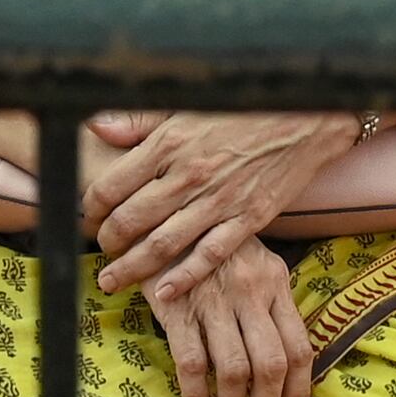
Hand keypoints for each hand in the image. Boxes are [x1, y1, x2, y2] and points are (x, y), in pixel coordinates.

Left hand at [85, 106, 370, 302]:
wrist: (308, 114)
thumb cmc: (244, 105)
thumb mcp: (188, 103)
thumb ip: (141, 119)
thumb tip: (97, 125)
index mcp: (169, 143)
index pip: (111, 184)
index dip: (91, 205)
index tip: (87, 214)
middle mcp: (188, 175)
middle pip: (130, 220)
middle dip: (106, 241)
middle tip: (98, 251)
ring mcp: (218, 200)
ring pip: (162, 244)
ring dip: (131, 268)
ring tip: (111, 282)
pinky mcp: (248, 219)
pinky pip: (209, 256)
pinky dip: (183, 278)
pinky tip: (163, 293)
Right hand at [141, 231, 316, 396]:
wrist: (157, 217)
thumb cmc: (207, 247)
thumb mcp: (252, 263)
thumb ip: (269, 302)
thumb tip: (283, 362)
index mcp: (276, 281)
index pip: (300, 347)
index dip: (299, 393)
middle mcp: (251, 291)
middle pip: (272, 365)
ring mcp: (214, 300)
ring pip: (236, 371)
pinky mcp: (177, 308)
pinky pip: (193, 365)